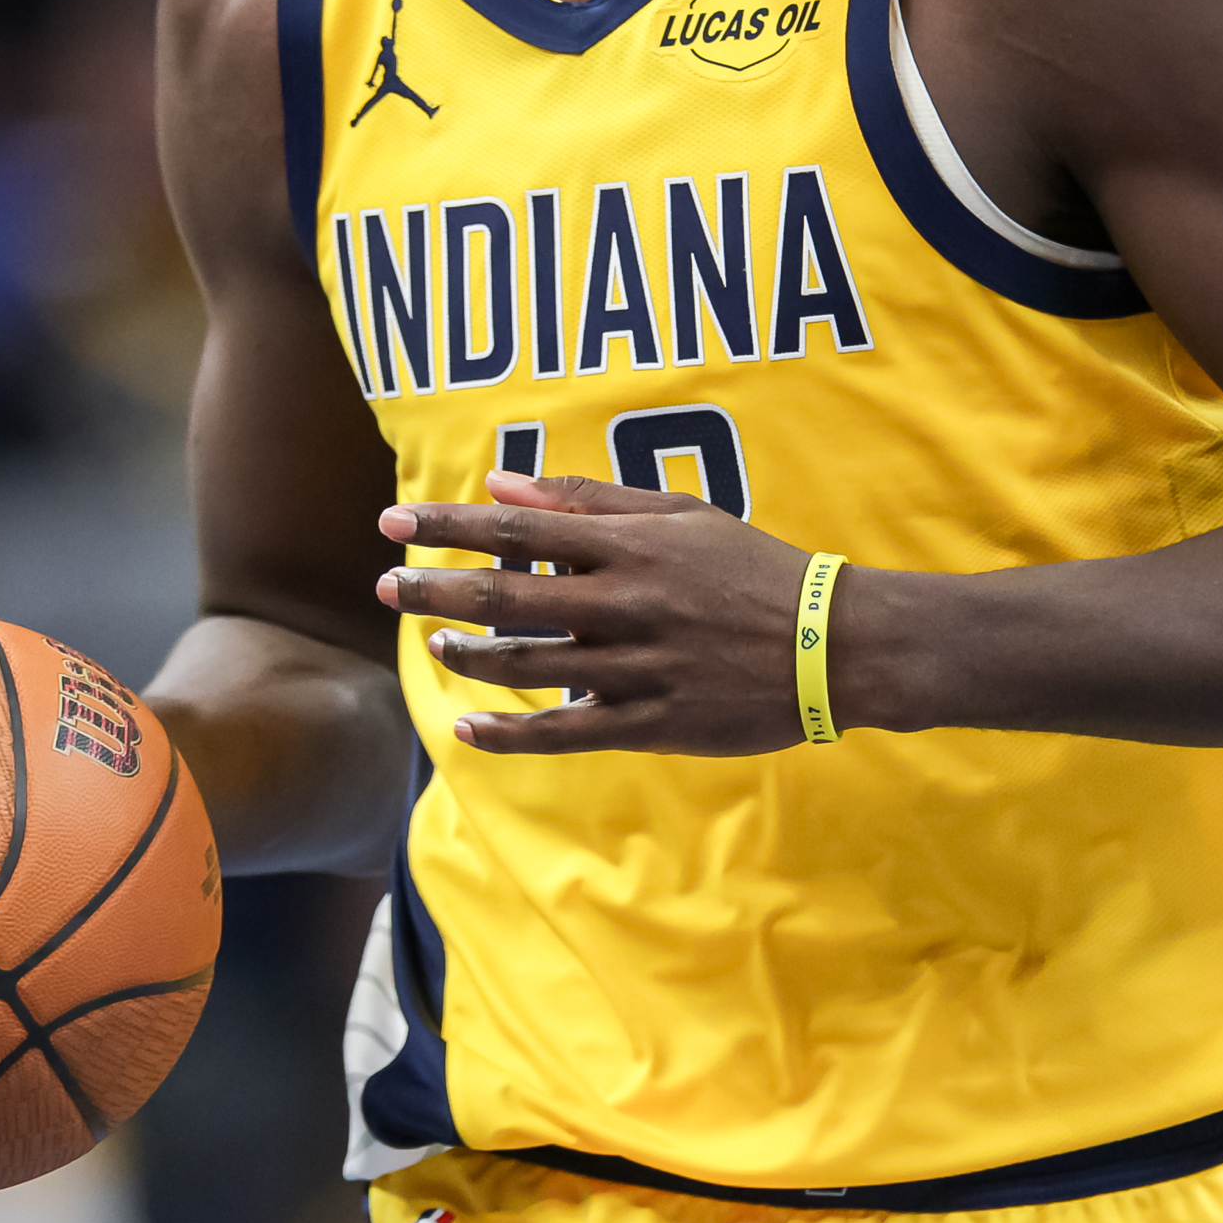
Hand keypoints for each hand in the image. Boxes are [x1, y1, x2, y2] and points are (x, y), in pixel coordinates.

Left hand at [374, 472, 823, 755]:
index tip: (393, 522)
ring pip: (526, 667)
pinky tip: (467, 728)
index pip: (517, 529)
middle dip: (437, 588)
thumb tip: (504, 487)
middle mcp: (624, 605)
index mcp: (631, 547)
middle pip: (507, 596)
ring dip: (466, 655)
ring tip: (434, 644)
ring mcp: (636, 669)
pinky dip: (508, 735)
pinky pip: (564, 734)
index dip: (447, 525)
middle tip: (388, 584)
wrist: (834, 645)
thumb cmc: (755, 569)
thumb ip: (592, 502)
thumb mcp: (681, 516)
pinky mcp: (651, 724)